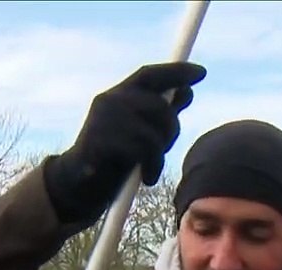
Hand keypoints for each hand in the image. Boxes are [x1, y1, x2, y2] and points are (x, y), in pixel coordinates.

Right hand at [45, 61, 206, 223]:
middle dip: (172, 127)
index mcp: (118, 95)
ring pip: (153, 131)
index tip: (201, 72)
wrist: (81, 185)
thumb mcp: (141, 131)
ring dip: (160, 154)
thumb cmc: (114, 157)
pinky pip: (143, 151)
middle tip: (168, 146)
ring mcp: (103, 120)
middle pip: (158, 104)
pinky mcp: (101, 142)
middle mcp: (108, 101)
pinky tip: (148, 177)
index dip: (176, 71)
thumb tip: (187, 91)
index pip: (150, 75)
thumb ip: (161, 111)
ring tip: (152, 167)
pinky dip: (153, 167)